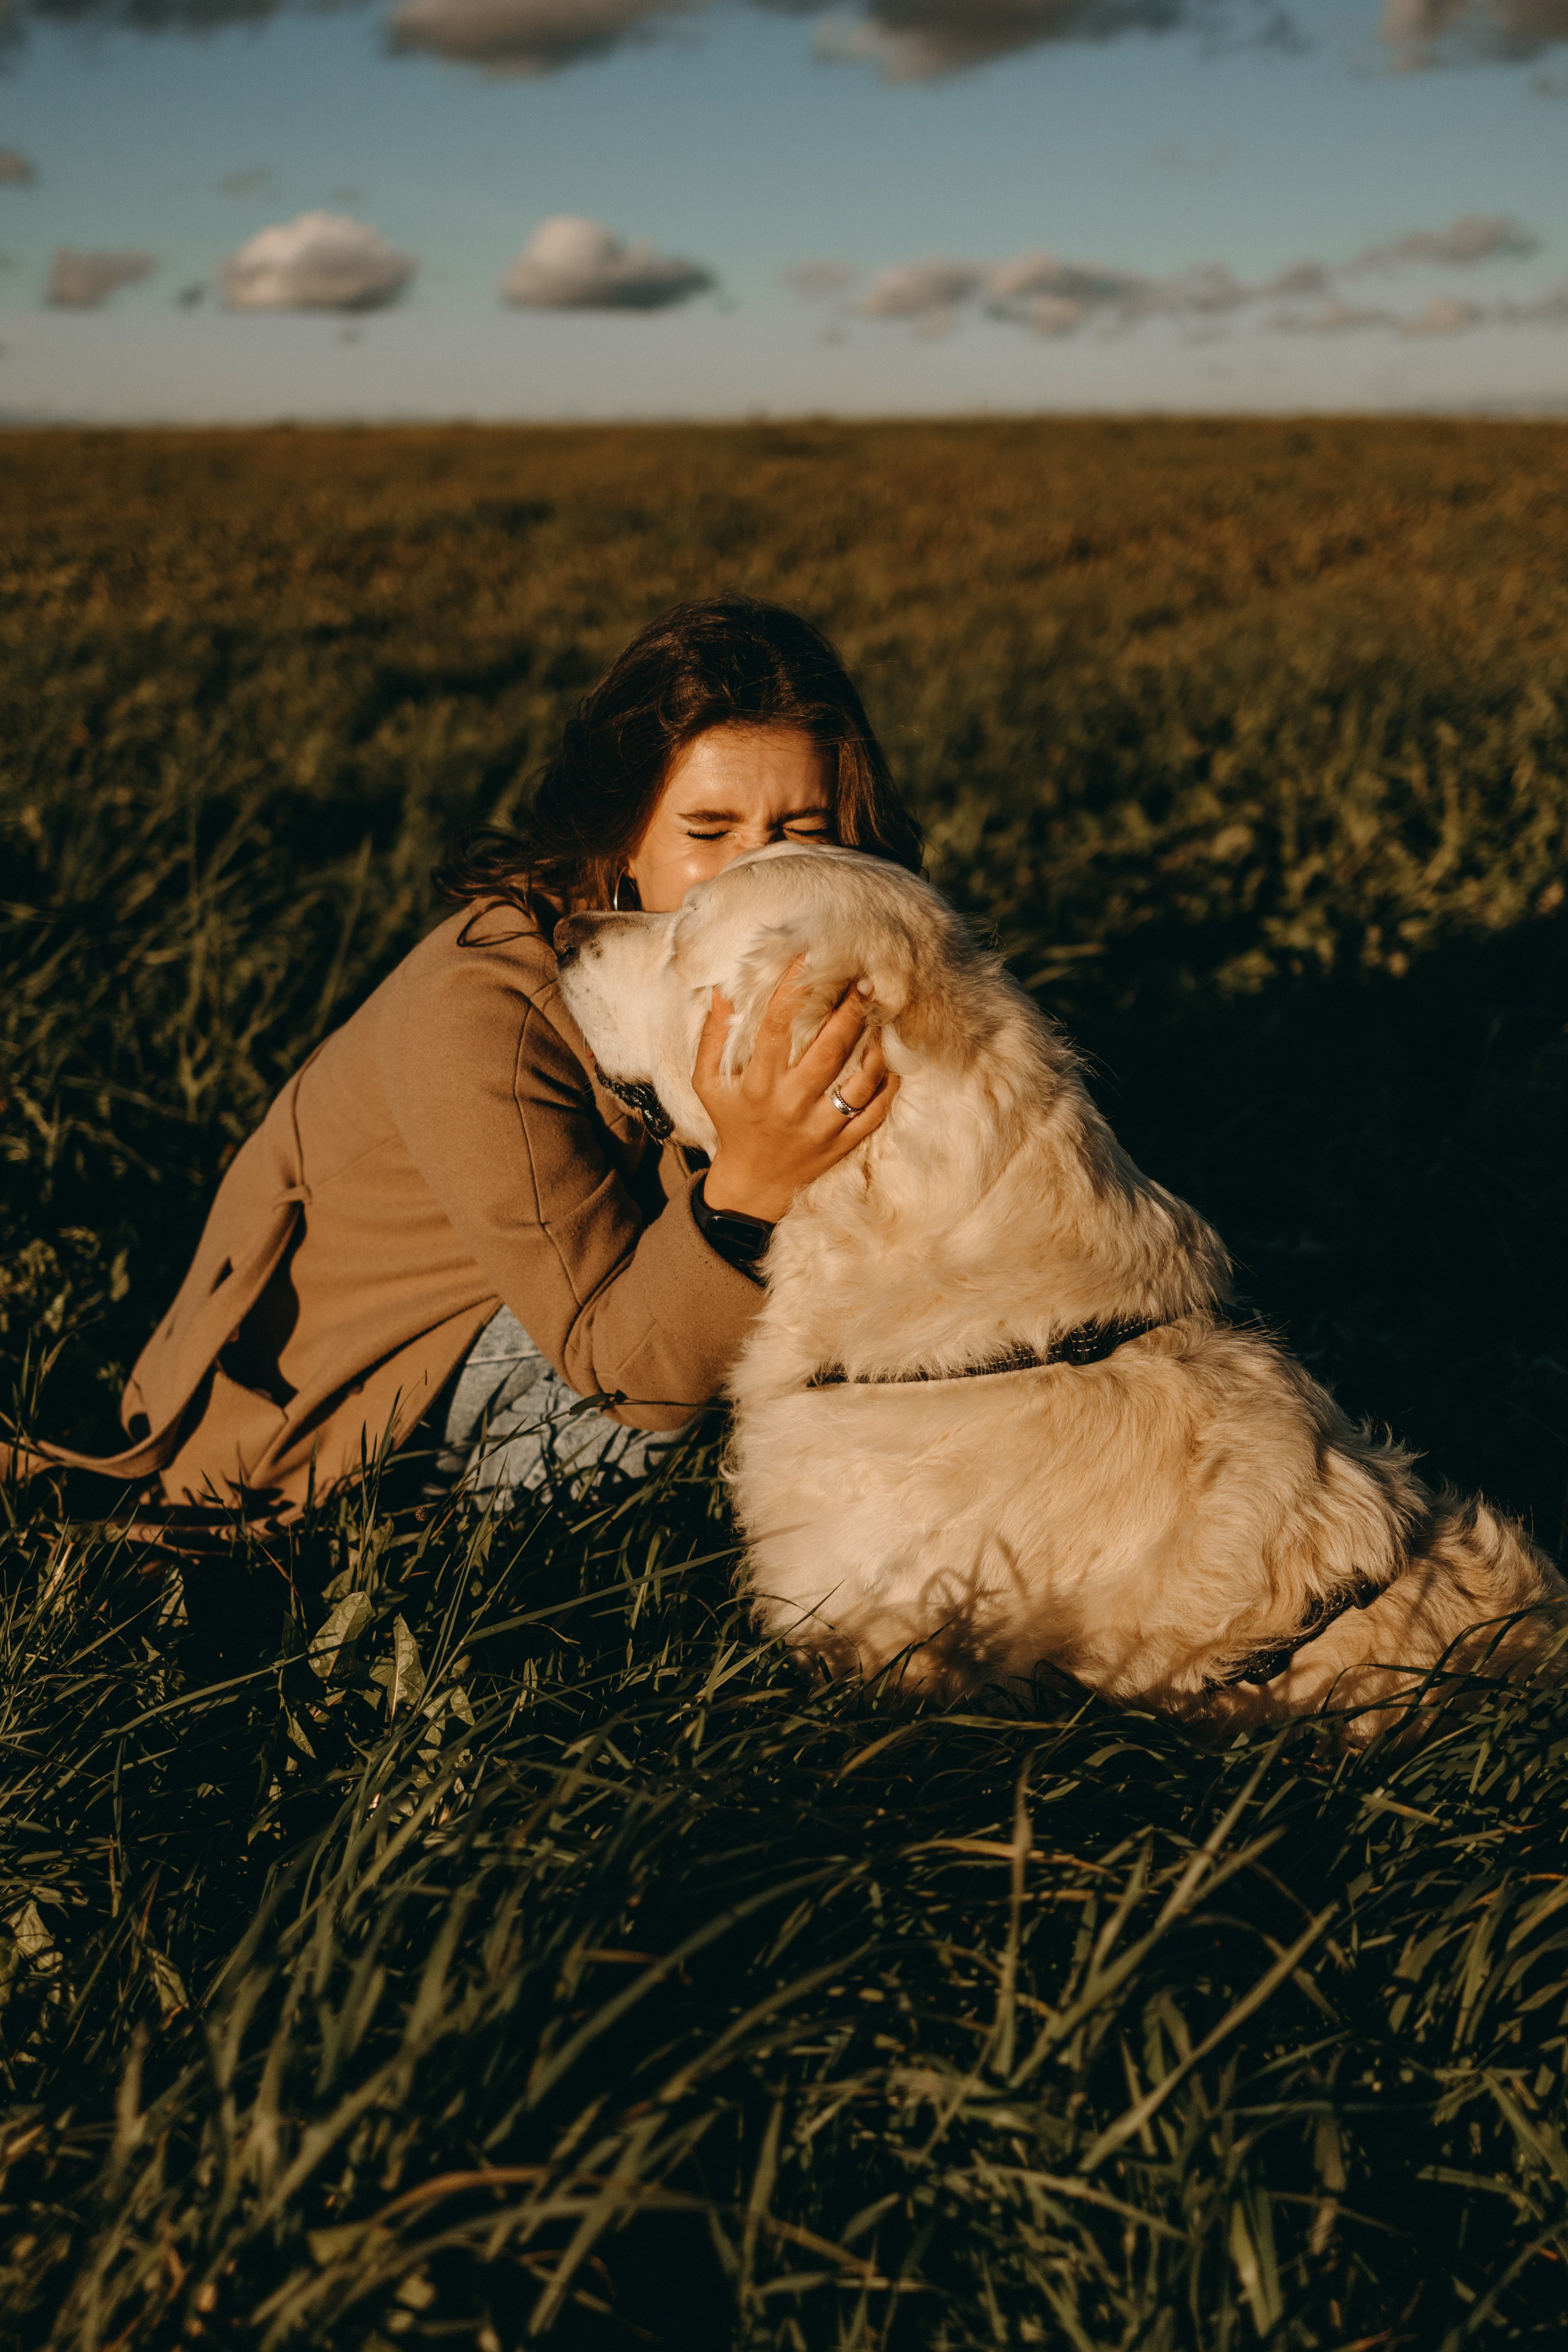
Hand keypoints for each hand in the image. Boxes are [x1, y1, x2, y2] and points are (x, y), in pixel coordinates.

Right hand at [695, 962, 898, 1222]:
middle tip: (865, 981)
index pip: (776, 1027)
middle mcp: (791, 1104)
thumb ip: (712, 1038)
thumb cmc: (732, 1123)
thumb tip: (720, 992)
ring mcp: (821, 1126)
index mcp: (757, 1085)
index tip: (809, 959)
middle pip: (828, 1049)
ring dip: (875, 1044)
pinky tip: (892, 1057)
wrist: (754, 1184)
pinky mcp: (843, 1143)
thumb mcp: (707, 1084)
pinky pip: (875, 1110)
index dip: (792, 989)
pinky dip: (888, 1083)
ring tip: (883, 1016)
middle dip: (849, 1010)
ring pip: (860, 1080)